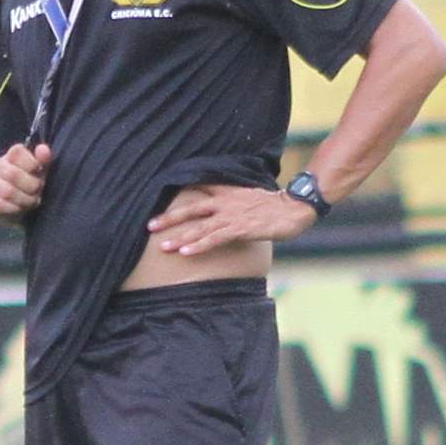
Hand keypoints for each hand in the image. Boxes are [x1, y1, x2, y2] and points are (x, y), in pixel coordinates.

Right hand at [0, 143, 50, 223]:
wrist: (19, 206)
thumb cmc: (31, 184)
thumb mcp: (41, 172)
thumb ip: (43, 160)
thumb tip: (43, 148)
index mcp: (13, 155)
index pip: (17, 152)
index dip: (30, 163)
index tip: (39, 171)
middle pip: (12, 174)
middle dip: (30, 186)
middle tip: (37, 191)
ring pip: (7, 191)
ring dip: (24, 200)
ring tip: (31, 201)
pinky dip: (13, 209)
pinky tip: (19, 208)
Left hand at [146, 183, 317, 256]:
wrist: (296, 207)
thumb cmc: (273, 204)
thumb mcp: (247, 196)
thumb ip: (230, 199)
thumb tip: (217, 207)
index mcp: (226, 193)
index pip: (197, 192)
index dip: (177, 198)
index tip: (157, 203)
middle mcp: (225, 203)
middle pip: (191, 210)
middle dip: (169, 219)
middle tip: (149, 226)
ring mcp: (232, 216)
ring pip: (200, 227)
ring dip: (180, 237)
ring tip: (163, 246)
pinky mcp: (240, 229)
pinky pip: (215, 238)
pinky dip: (200, 245)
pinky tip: (186, 252)